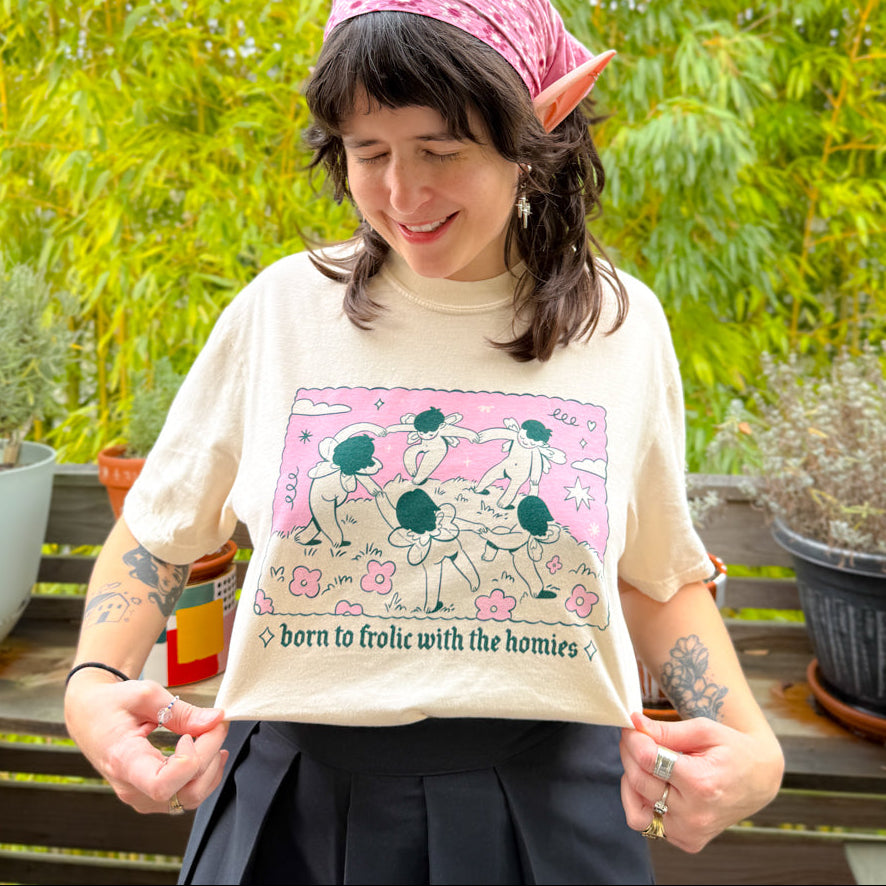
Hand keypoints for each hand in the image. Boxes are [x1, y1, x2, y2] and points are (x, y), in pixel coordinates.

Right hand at [65, 671, 228, 814]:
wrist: (88, 716)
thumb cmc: (111, 704)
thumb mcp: (145, 694)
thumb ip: (181, 711)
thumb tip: (215, 720)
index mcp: (123, 761)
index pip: (161, 785)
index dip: (187, 763)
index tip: (187, 735)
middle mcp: (130, 788)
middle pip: (185, 792)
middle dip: (209, 756)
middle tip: (215, 724)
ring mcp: (139, 796)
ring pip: (190, 799)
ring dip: (210, 767)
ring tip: (213, 735)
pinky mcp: (149, 796)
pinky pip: (185, 797)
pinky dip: (204, 775)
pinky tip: (209, 752)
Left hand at [619, 712, 782, 852]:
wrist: (760, 780)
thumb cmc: (733, 750)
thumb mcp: (704, 730)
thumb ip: (666, 730)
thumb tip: (634, 723)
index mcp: (702, 783)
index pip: (648, 759)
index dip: (633, 738)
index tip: (631, 726)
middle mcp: (695, 814)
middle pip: (639, 780)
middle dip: (629, 753)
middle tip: (634, 738)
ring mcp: (691, 832)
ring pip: (636, 809)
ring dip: (631, 781)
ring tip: (643, 763)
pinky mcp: (688, 841)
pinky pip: (646, 824)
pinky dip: (641, 802)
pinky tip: (653, 784)